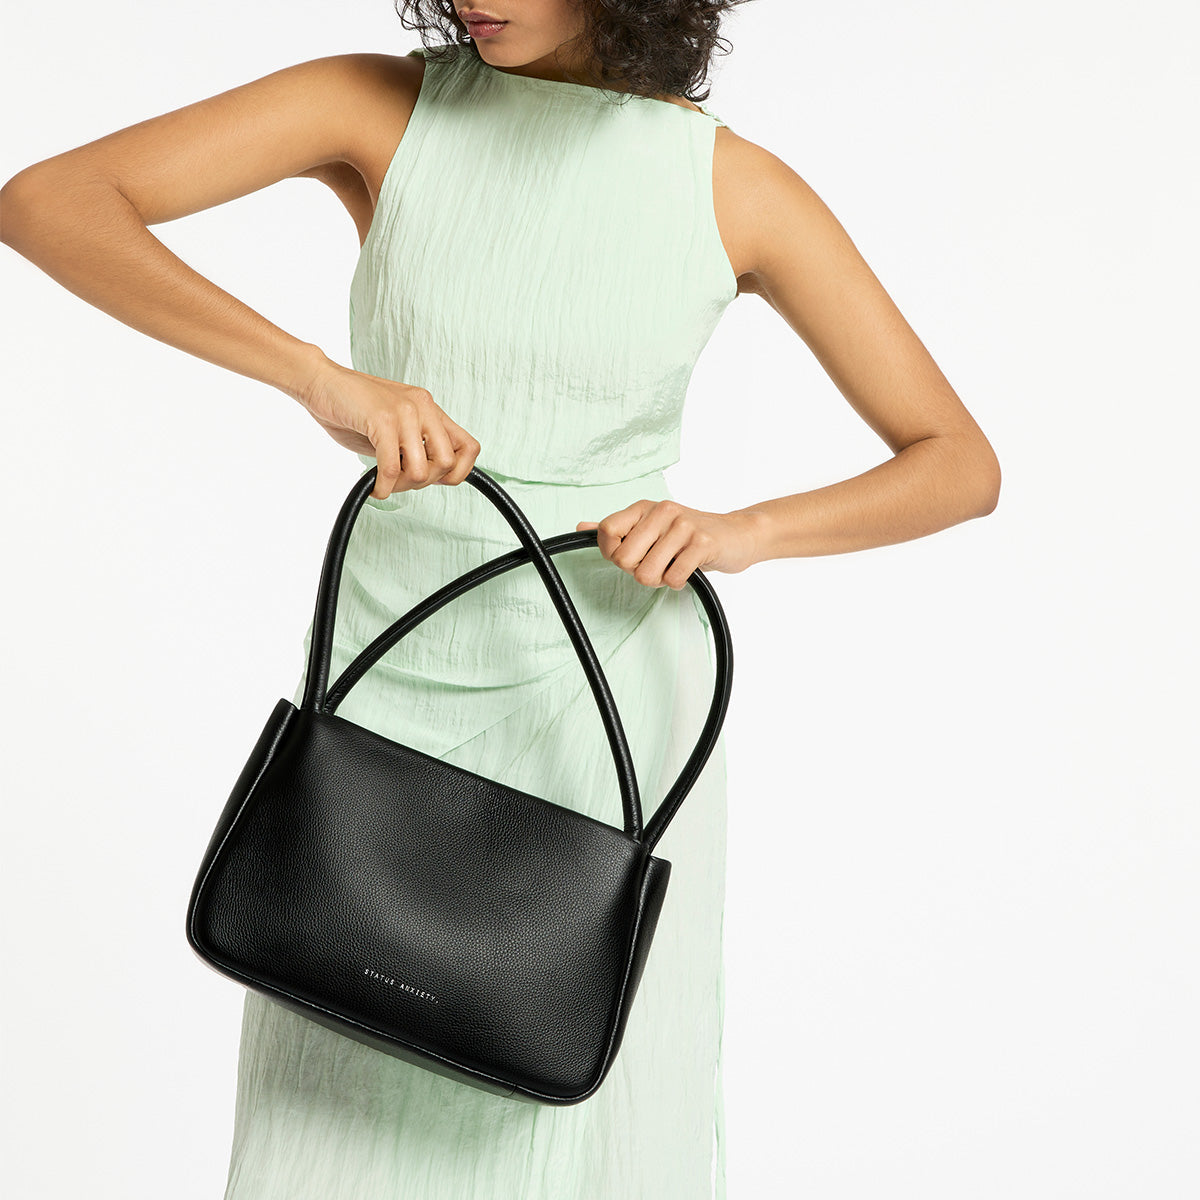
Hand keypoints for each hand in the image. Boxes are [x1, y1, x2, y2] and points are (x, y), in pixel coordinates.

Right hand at [298, 356, 480, 497]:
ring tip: (385, 481)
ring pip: (421, 470)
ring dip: (401, 486)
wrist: (319, 382)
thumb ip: (415, 446)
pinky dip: (383, 486)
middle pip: (447, 463)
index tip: (433, 480)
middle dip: (424, 482)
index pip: (469, 448)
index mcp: (430, 409)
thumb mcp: (394, 427)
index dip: (457, 473)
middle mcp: (423, 407)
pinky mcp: (382, 419)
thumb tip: (431, 477)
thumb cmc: (352, 407)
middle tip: (401, 481)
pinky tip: (375, 486)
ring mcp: (404, 412)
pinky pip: (392, 468)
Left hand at [576, 500, 760, 588]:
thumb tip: (581, 528)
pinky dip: (679, 582)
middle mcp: (661, 511)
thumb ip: (618, 528)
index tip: (631, 557)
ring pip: (647, 573)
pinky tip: (688, 570)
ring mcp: (683, 526)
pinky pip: (674, 577)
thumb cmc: (690, 534)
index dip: (613, 554)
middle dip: (638, 572)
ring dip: (660, 580)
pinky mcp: (702, 543)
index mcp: (644, 507)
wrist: (738, 534)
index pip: (607, 532)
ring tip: (674, 567)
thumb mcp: (652, 525)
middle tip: (658, 565)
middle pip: (624, 560)